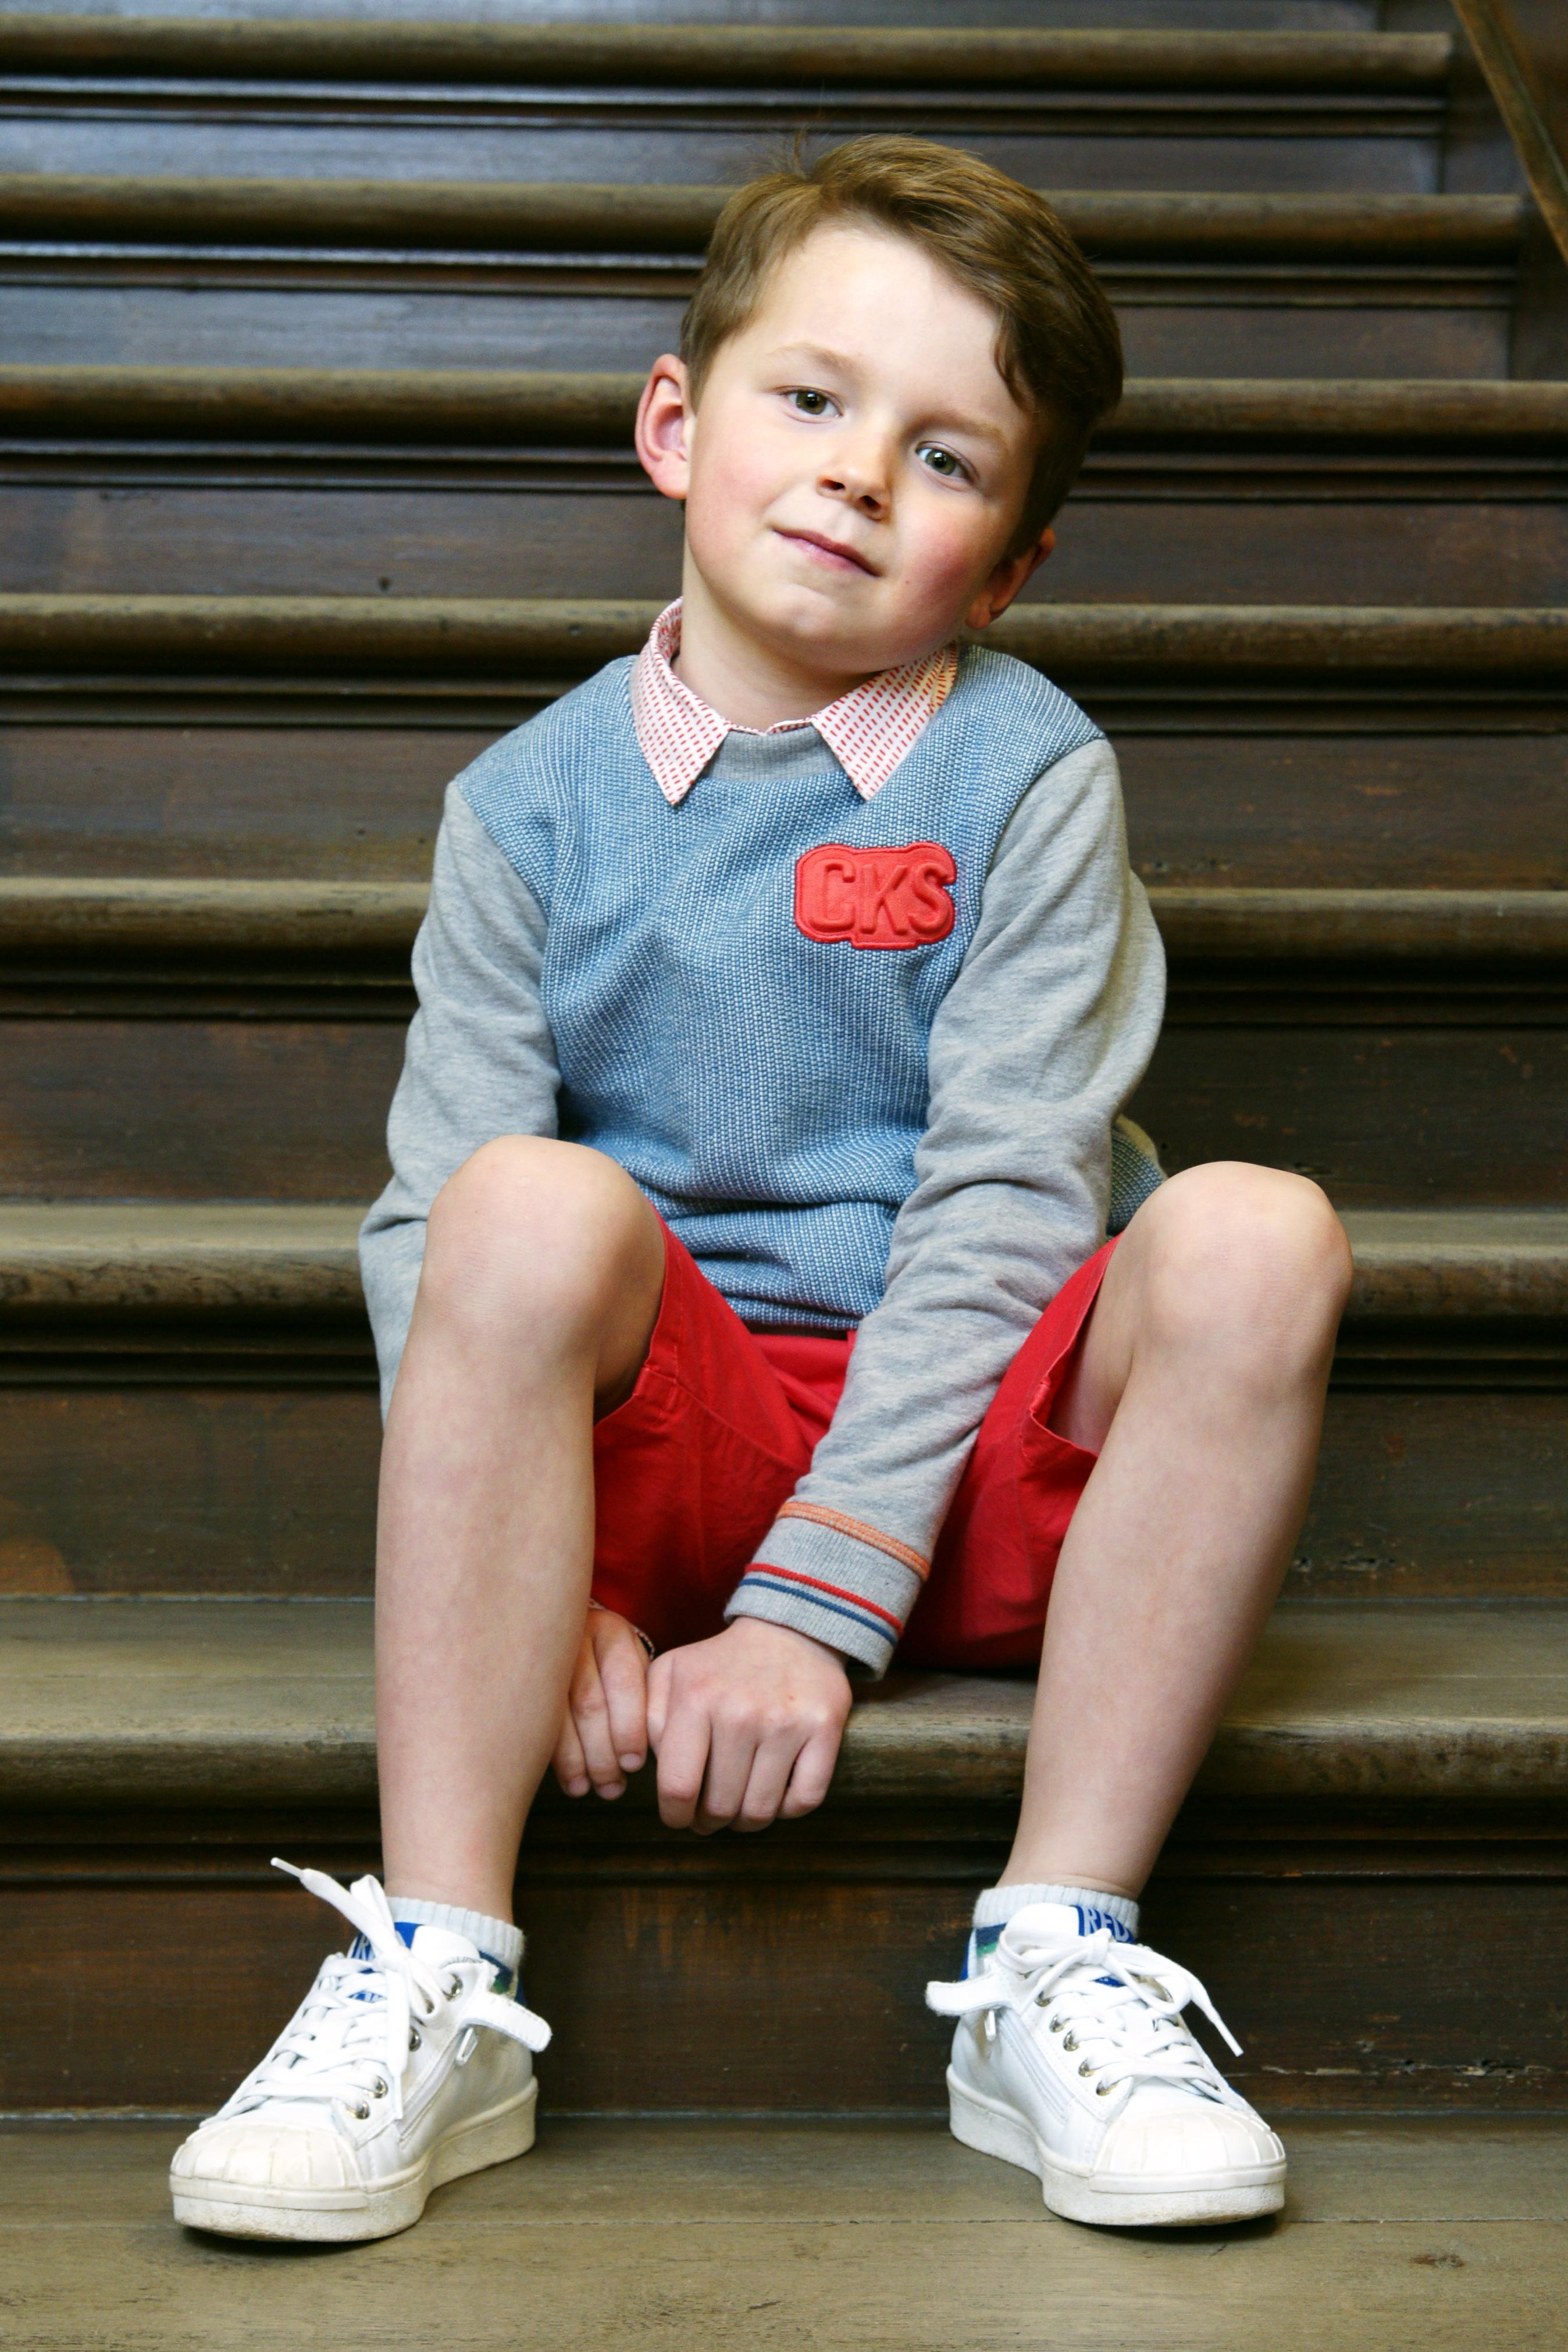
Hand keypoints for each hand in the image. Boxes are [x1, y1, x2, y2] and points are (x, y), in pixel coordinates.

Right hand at [552, 1607, 648, 1799]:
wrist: (557, 1633)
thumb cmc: (607, 1660)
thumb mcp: (630, 1660)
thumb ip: (640, 1691)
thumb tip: (649, 1749)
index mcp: (611, 1631)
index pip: (624, 1684)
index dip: (629, 1729)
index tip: (634, 1764)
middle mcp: (574, 1638)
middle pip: (590, 1704)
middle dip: (603, 1753)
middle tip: (612, 1788)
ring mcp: (543, 1657)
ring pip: (559, 1718)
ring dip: (577, 1762)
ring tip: (590, 1789)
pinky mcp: (524, 1679)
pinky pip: (537, 1725)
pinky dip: (556, 1759)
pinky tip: (570, 1781)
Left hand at [646, 1617, 852, 1833]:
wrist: (789, 1628)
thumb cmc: (721, 1662)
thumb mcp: (670, 1673)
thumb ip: (646, 1717)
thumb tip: (641, 1767)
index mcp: (696, 1698)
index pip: (678, 1787)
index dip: (675, 1816)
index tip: (678, 1817)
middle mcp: (741, 1713)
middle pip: (719, 1807)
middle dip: (709, 1822)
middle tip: (708, 1816)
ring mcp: (786, 1723)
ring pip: (760, 1811)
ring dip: (746, 1821)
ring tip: (739, 1809)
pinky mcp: (824, 1728)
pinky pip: (805, 1800)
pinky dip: (788, 1810)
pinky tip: (776, 1796)